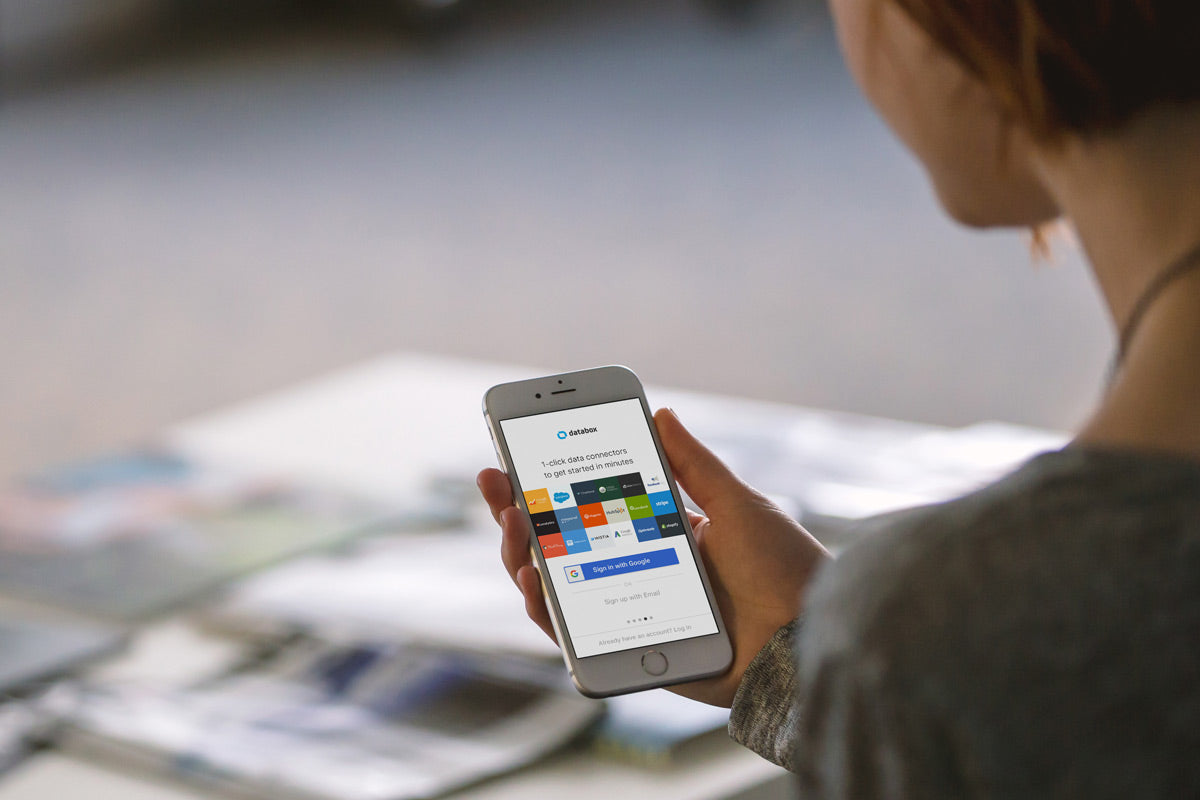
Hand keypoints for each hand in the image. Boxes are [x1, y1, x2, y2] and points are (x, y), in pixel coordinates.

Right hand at [476, 408, 829, 706]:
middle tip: (495, 481)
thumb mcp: (737, 503)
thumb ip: (694, 464)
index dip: (550, 482)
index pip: (590, 505)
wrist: (807, 638)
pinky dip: (545, 609)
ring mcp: (628, 611)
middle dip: (519, 512)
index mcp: (662, 534)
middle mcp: (637, 571)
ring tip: (514, 522)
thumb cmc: (784, 570)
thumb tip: (663, 413)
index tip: (516, 452)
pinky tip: (532, 577)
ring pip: (556, 586)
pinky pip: (573, 635)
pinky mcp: (628, 653)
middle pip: (560, 543)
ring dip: (522, 553)